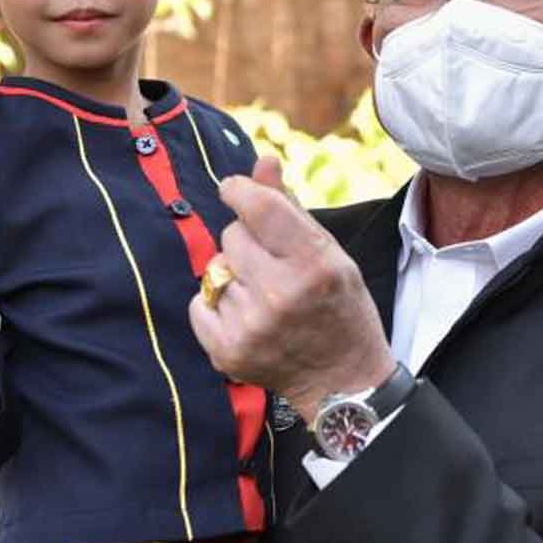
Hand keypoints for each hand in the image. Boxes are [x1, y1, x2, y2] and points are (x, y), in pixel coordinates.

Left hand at [188, 157, 395, 420]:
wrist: (343, 382)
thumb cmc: (339, 307)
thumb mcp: (329, 253)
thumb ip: (290, 206)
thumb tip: (263, 160)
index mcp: (314, 264)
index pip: (257, 206)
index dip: (239, 190)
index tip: (236, 190)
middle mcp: (280, 294)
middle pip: (231, 235)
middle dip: (248, 244)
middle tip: (275, 268)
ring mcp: (251, 326)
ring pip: (216, 268)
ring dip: (234, 276)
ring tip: (266, 299)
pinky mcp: (227, 351)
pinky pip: (199, 301)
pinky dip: (216, 305)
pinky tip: (247, 318)